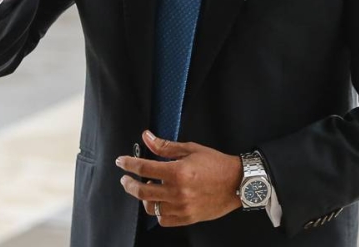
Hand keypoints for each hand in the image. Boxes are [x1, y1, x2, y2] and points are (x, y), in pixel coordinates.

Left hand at [116, 130, 242, 226]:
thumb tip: (146, 137)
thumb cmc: (215, 163)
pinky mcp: (187, 218)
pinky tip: (160, 203)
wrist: (237, 183)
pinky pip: (163, 219)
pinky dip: (158, 212)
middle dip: (129, 184)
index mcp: (177, 172)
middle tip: (126, 179)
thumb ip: (165, 147)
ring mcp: (182, 207)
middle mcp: (177, 192)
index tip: (121, 162)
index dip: (128, 164)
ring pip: (150, 208)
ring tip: (145, 190)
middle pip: (142, 191)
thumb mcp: (190, 149)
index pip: (143, 168)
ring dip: (143, 198)